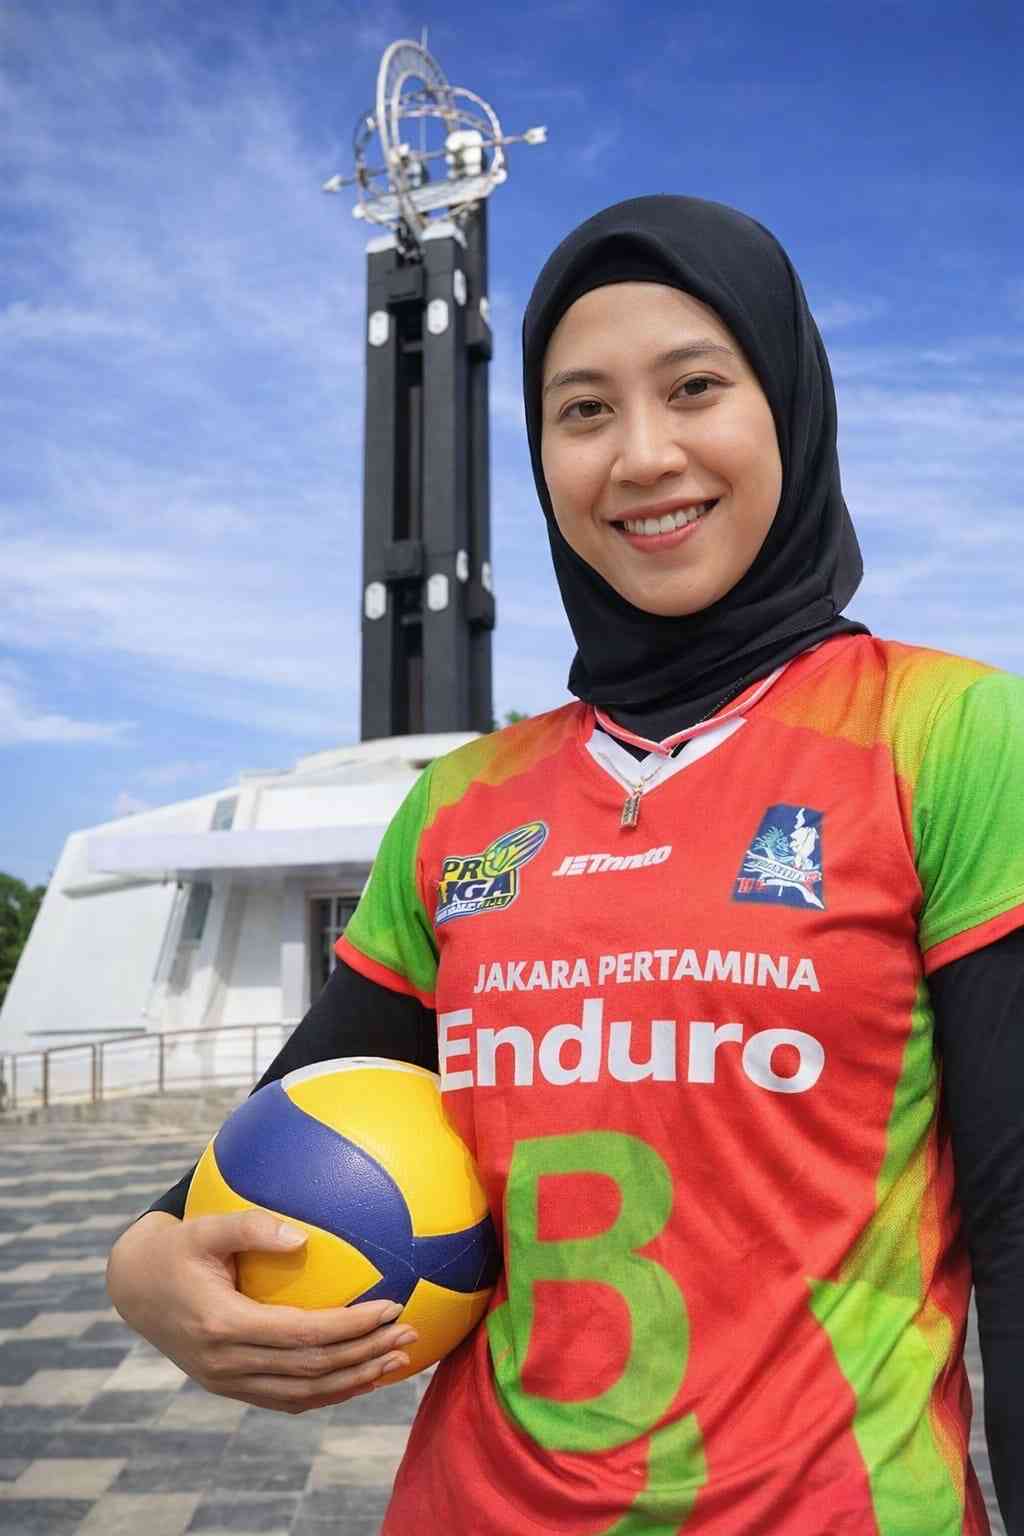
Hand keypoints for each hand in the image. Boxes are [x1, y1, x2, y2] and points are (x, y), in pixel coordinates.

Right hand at [107, 1210, 417, 1412]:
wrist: (135, 1288)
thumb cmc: (176, 1247)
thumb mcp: (204, 1227)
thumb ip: (250, 1226)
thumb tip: (302, 1235)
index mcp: (224, 1325)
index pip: (304, 1335)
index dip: (351, 1326)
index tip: (392, 1307)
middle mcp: (227, 1363)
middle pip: (312, 1370)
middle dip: (366, 1355)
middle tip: (411, 1334)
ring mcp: (228, 1381)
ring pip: (304, 1393)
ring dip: (356, 1380)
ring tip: (398, 1361)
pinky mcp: (230, 1386)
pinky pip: (288, 1398)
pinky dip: (328, 1392)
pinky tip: (361, 1375)